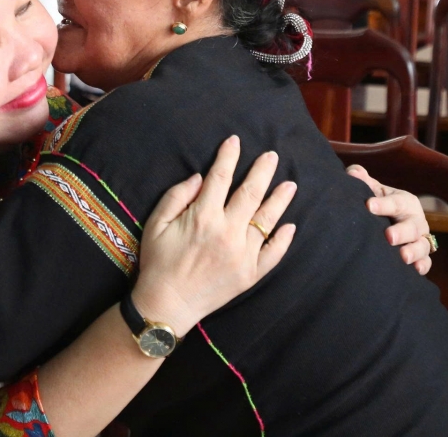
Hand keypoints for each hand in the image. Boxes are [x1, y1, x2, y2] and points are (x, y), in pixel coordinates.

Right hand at [131, 136, 295, 336]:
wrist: (167, 305)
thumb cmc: (158, 262)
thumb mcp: (156, 224)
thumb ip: (177, 196)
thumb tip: (201, 178)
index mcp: (203, 217)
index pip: (221, 177)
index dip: (229, 157)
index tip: (235, 141)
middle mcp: (227, 232)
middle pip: (251, 194)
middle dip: (262, 171)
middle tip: (272, 156)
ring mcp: (242, 254)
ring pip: (267, 221)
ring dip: (280, 200)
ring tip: (290, 184)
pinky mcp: (250, 274)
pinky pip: (272, 254)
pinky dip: (283, 240)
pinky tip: (290, 226)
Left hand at [348, 166, 433, 274]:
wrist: (388, 222)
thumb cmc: (379, 204)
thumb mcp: (373, 191)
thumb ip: (362, 181)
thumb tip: (353, 172)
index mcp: (405, 202)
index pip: (396, 202)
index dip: (384, 204)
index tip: (369, 206)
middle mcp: (416, 221)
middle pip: (412, 226)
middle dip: (402, 232)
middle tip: (389, 236)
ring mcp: (420, 240)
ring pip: (423, 246)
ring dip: (414, 251)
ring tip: (403, 257)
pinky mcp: (420, 257)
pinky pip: (426, 263)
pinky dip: (423, 266)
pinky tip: (416, 271)